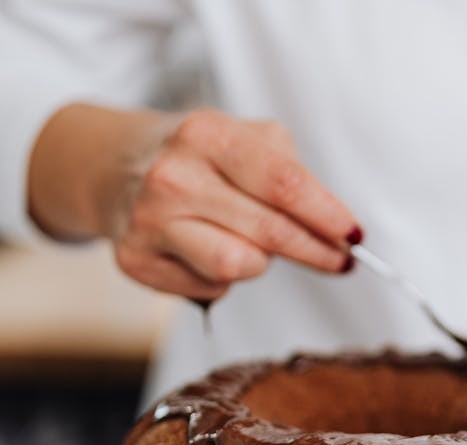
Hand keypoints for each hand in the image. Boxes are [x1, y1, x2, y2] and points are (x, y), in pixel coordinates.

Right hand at [29, 105, 360, 301]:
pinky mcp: (135, 261)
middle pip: (267, 232)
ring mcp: (149, 222)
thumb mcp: (245, 139)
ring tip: (254, 245)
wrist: (113, 166)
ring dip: (261, 263)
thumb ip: (291, 173)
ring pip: (237, 266)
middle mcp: (172, 177)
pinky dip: (224, 277)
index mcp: (205, 135)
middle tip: (340, 261)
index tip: (354, 236)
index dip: (326, 215)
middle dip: (315, 251)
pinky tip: (209, 251)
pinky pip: (210, 287)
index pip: (282, 183)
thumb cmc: (198, 156)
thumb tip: (336, 227)